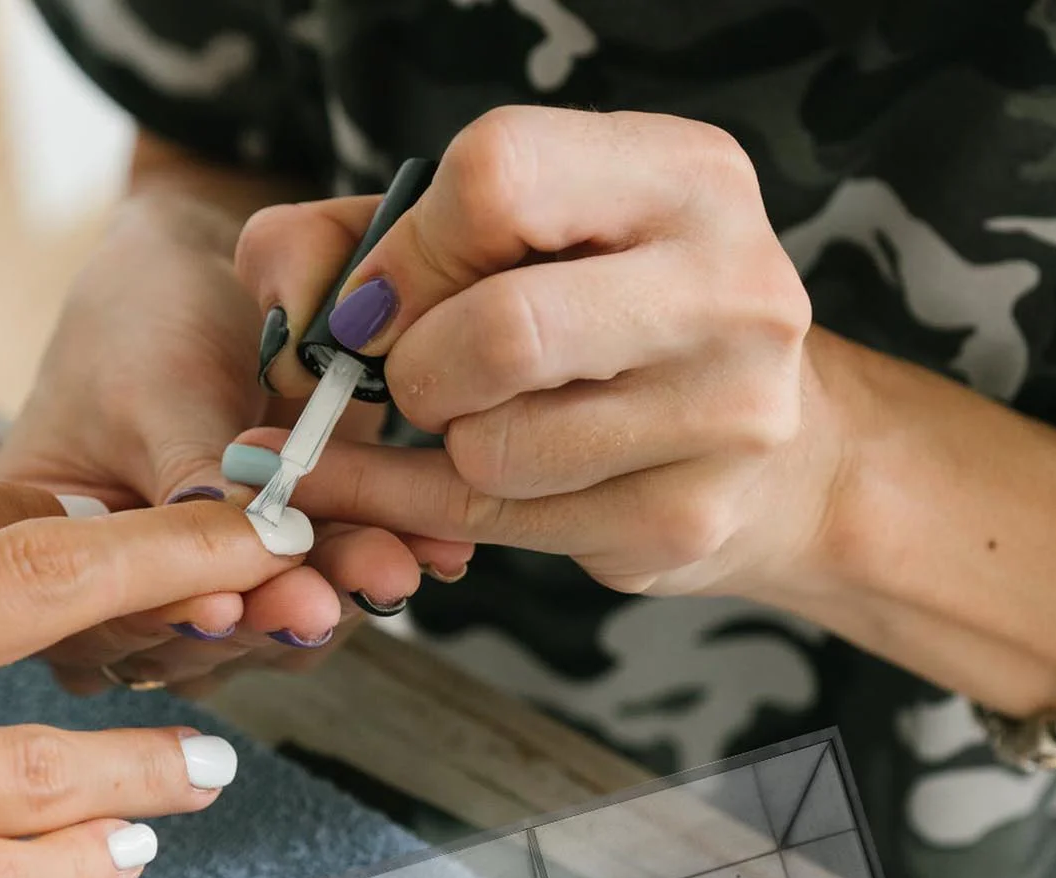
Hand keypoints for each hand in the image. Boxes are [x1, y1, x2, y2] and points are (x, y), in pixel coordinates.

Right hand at [0, 185, 471, 689]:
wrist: (212, 278)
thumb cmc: (143, 316)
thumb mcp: (155, 387)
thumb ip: (198, 480)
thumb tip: (248, 557)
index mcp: (49, 559)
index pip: (105, 616)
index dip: (167, 616)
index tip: (226, 603)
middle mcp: (122, 600)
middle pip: (196, 645)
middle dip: (268, 618)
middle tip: (325, 599)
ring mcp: (206, 598)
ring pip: (272, 635)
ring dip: (337, 599)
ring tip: (391, 564)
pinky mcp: (279, 583)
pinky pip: (328, 596)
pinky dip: (375, 570)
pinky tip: (426, 550)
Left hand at [235, 107, 845, 597]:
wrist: (771, 454)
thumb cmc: (605, 322)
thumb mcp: (511, 240)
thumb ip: (369, 237)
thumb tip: (284, 301)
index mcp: (682, 175)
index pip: (499, 178)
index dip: (406, 250)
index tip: (380, 302)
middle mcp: (729, 284)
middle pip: (502, 332)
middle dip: (413, 370)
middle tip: (411, 382)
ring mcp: (724, 413)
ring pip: (492, 449)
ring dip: (437, 447)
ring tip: (468, 425)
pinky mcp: (684, 518)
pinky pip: (496, 524)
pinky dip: (413, 508)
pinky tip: (399, 488)